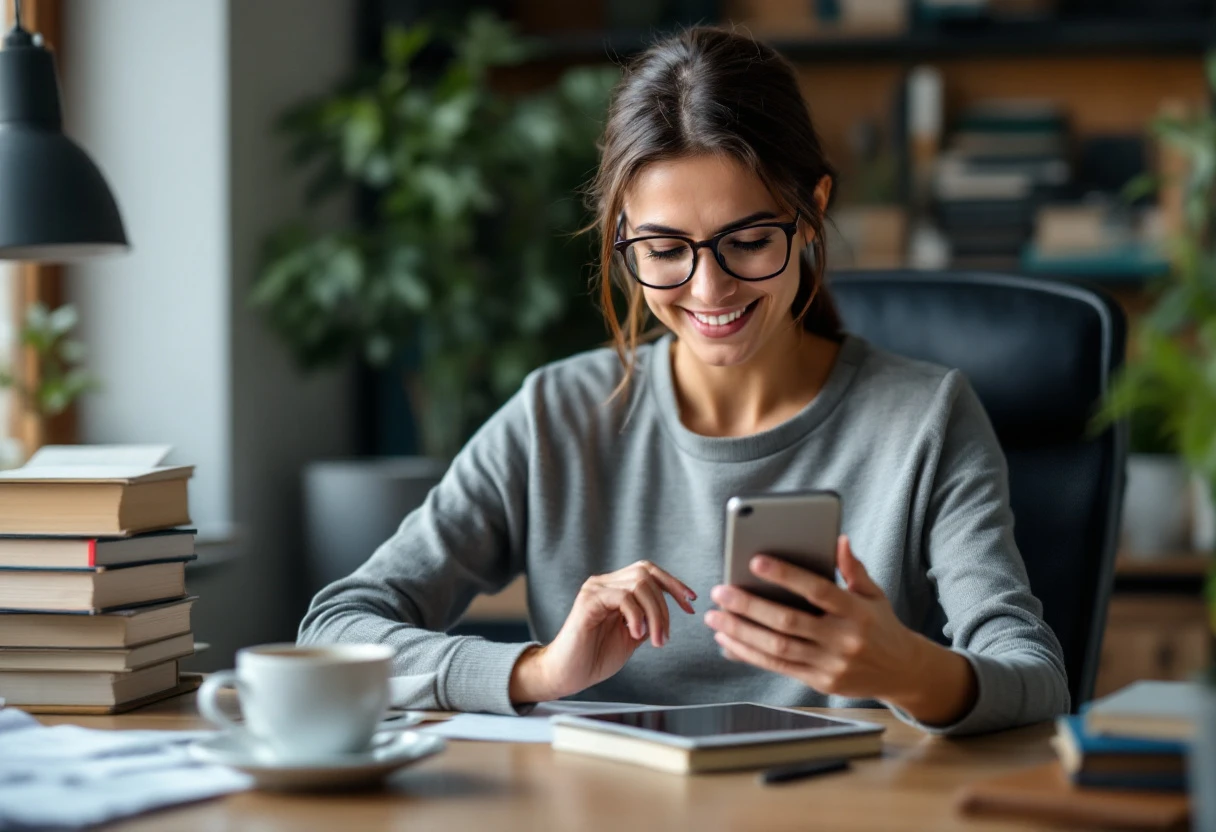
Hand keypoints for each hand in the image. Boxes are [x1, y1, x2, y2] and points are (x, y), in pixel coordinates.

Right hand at [510, 561, 695, 703]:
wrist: (568, 674)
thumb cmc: (596, 657)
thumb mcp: (632, 636)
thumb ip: (648, 620)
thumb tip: (668, 611)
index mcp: (616, 589)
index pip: (648, 572)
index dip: (673, 584)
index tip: (690, 603)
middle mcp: (604, 583)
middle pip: (646, 575)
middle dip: (666, 604)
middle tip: (665, 636)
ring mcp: (595, 589)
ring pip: (638, 584)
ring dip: (655, 614)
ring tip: (655, 640)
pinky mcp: (588, 601)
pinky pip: (622, 597)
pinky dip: (636, 615)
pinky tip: (636, 634)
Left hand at [704, 536, 945, 706]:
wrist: (903, 672)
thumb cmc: (881, 625)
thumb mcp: (874, 594)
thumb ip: (852, 568)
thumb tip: (838, 539)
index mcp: (857, 611)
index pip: (817, 590)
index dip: (786, 575)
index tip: (755, 560)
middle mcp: (844, 639)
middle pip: (788, 622)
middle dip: (749, 606)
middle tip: (720, 591)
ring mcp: (831, 664)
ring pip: (778, 648)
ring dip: (741, 632)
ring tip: (715, 617)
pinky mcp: (820, 682)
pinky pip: (778, 668)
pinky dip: (749, 655)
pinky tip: (728, 643)